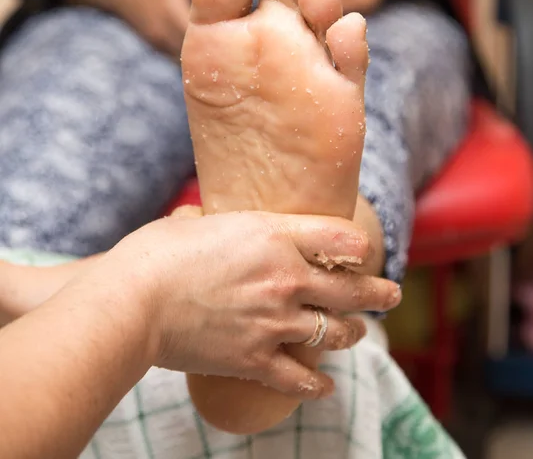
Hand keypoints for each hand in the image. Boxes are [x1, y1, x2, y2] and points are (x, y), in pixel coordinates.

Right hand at [112, 209, 400, 398]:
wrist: (132, 302)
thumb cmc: (157, 253)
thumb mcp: (194, 221)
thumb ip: (212, 220)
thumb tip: (200, 216)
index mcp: (274, 236)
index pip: (342, 236)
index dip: (358, 243)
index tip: (362, 250)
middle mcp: (286, 279)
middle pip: (350, 289)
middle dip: (377, 294)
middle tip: (390, 296)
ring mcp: (274, 322)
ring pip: (334, 333)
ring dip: (351, 335)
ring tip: (358, 334)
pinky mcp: (255, 359)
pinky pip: (298, 379)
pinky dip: (316, 386)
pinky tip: (325, 387)